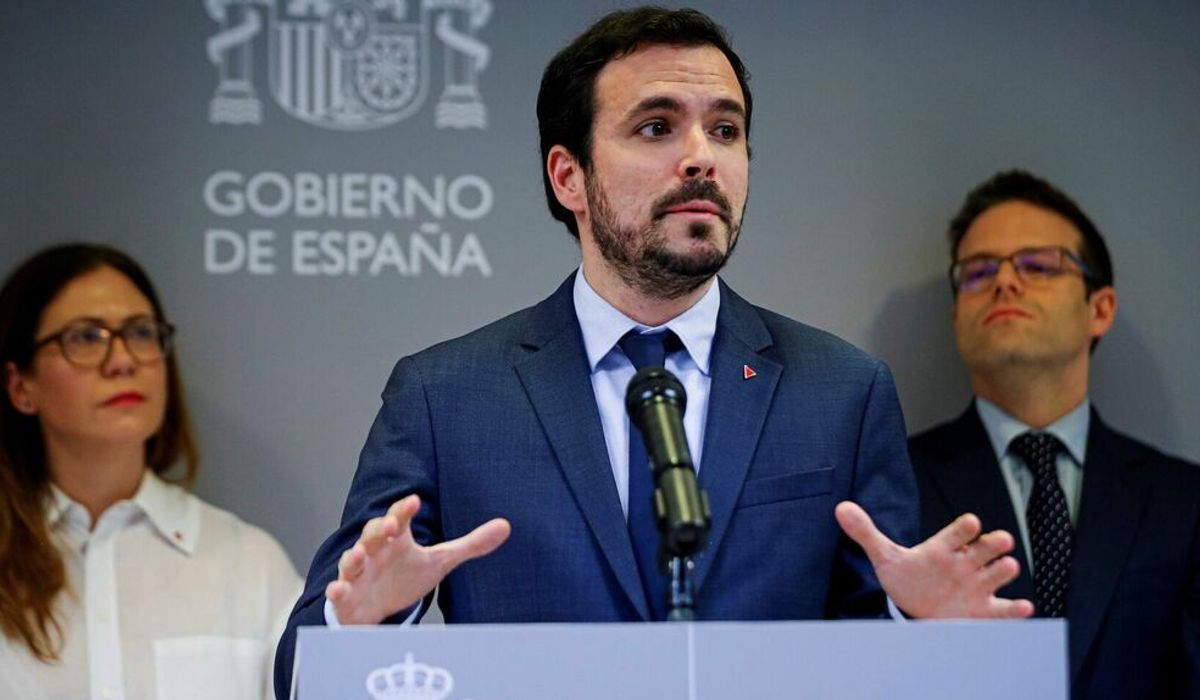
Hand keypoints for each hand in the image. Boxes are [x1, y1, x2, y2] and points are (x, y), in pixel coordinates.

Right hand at [326, 494, 510, 624]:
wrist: (374, 607)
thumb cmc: (403, 576)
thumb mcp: (439, 561)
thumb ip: (470, 545)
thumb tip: (505, 526)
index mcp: (397, 539)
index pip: (400, 518)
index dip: (405, 509)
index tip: (414, 500)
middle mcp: (374, 551)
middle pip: (373, 533)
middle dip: (380, 529)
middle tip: (391, 526)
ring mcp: (357, 572)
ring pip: (351, 560)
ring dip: (353, 557)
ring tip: (358, 555)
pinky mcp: (346, 595)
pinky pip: (339, 590)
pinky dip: (338, 589)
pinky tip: (340, 588)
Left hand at [835, 501, 1033, 618]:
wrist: (916, 608)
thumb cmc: (907, 577)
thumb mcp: (885, 557)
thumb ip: (865, 532)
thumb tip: (840, 508)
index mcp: (944, 547)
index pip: (958, 531)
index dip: (964, 528)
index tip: (971, 523)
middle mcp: (966, 562)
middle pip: (986, 547)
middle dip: (994, 543)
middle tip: (999, 540)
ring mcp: (978, 584)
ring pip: (999, 572)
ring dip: (1004, 570)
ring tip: (1006, 567)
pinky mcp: (984, 609)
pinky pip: (1004, 609)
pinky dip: (1014, 609)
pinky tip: (1022, 608)